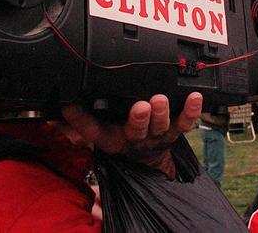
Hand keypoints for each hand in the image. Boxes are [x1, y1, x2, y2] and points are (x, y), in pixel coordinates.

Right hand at [60, 92, 202, 178]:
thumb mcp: (100, 132)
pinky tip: (195, 98)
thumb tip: (62, 107)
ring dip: (162, 113)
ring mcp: (158, 135)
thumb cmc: (122, 135)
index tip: (72, 107)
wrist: (148, 159)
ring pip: (161, 126)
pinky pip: (186, 122)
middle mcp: (136, 138)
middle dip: (138, 118)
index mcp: (113, 139)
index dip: (82, 121)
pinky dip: (191, 111)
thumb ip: (81, 121)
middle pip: (136, 130)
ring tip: (161, 100)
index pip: (94, 132)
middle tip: (141, 106)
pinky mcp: (176, 130)